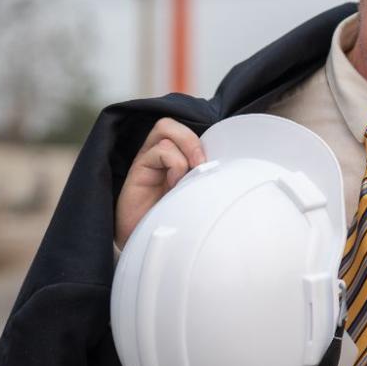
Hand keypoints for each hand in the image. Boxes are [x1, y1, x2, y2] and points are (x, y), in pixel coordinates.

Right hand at [116, 118, 205, 249]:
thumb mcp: (197, 194)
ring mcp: (148, 160)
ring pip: (166, 128)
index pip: (188, 129)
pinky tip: (173, 184)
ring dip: (185, 150)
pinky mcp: (138, 170)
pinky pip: (160, 150)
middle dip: (193, 140)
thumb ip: (206, 177)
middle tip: (202, 164)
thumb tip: (228, 167)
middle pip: (174, 123)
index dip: (202, 135)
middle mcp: (160, 154)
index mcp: (176, 157)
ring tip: (186, 176)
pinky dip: (174, 163)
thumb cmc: (174, 219)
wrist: (147, 242)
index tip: (218, 156)